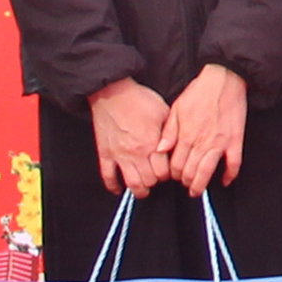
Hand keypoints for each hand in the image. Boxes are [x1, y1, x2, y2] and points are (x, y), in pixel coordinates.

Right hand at [90, 77, 172, 195]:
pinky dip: (113, 186)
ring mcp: (119, 155)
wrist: (112, 91)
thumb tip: (176, 147)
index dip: (168, 173)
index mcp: (152, 143)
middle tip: (157, 178)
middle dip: (155, 182)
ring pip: (130, 183)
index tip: (168, 170)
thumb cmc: (139, 99)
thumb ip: (170, 133)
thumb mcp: (164, 112)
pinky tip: (119, 189)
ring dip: (139, 190)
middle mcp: (136, 153)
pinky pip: (107, 176)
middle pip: (149, 181)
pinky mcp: (104, 153)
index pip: (164, 172)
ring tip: (143, 190)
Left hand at [162, 64, 248, 196]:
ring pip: (208, 171)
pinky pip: (234, 163)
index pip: (176, 165)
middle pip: (190, 172)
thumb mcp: (177, 108)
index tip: (174, 176)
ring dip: (201, 184)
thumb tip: (160, 150)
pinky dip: (230, 175)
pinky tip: (225, 181)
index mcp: (186, 135)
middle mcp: (202, 142)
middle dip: (185, 182)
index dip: (173, 174)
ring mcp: (220, 143)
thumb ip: (169, 132)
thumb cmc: (199, 92)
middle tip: (185, 185)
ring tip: (197, 191)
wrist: (224, 80)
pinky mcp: (235, 140)